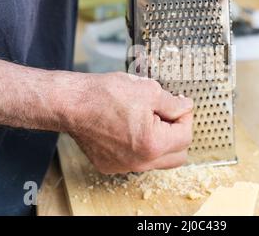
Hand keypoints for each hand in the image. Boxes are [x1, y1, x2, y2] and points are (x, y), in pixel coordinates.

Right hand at [64, 72, 193, 173]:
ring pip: (158, 160)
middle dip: (178, 134)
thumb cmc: (104, 95)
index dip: (185, 116)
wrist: (72, 103)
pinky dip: (142, 147)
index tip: (179, 105)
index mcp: (152, 144)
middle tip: (169, 114)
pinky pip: (138, 161)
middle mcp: (140, 161)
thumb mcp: (148, 91)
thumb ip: (173, 103)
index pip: (186, 136)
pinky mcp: (111, 165)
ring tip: (150, 120)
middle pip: (178, 155)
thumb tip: (185, 108)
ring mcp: (124, 166)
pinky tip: (133, 128)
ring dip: (162, 142)